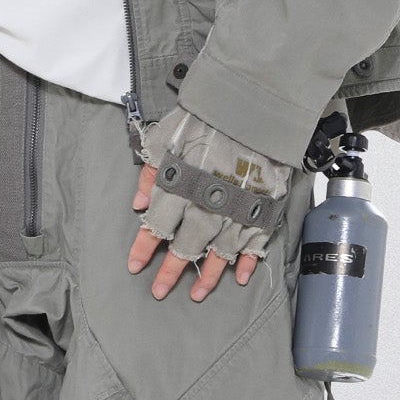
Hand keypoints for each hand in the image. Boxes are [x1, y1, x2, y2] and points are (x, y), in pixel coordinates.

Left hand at [127, 106, 292, 303]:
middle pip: (186, 247)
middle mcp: (208, 204)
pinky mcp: (264, 207)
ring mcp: (238, 209)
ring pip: (220, 253)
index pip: (157, 225)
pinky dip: (248, 261)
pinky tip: (239, 277)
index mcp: (181, 187)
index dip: (144, 248)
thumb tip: (137, 202)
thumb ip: (152, 170)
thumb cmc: (209, 115)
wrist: (256, 105)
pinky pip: (256, 242)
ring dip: (207, 275)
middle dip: (171, 271)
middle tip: (160, 291)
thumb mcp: (168, 135)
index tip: (134, 266)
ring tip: (197, 294)